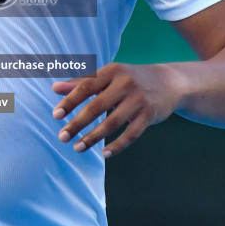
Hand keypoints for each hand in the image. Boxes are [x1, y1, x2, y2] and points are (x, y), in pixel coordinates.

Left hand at [52, 62, 181, 158]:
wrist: (170, 82)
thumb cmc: (131, 79)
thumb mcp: (109, 76)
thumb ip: (82, 82)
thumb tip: (54, 88)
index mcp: (112, 71)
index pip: (86, 86)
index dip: (69, 101)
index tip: (56, 115)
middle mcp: (125, 83)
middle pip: (96, 106)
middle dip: (77, 124)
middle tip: (62, 137)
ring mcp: (139, 99)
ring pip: (112, 123)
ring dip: (93, 137)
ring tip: (77, 148)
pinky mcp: (150, 114)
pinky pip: (131, 134)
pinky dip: (117, 145)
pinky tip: (104, 154)